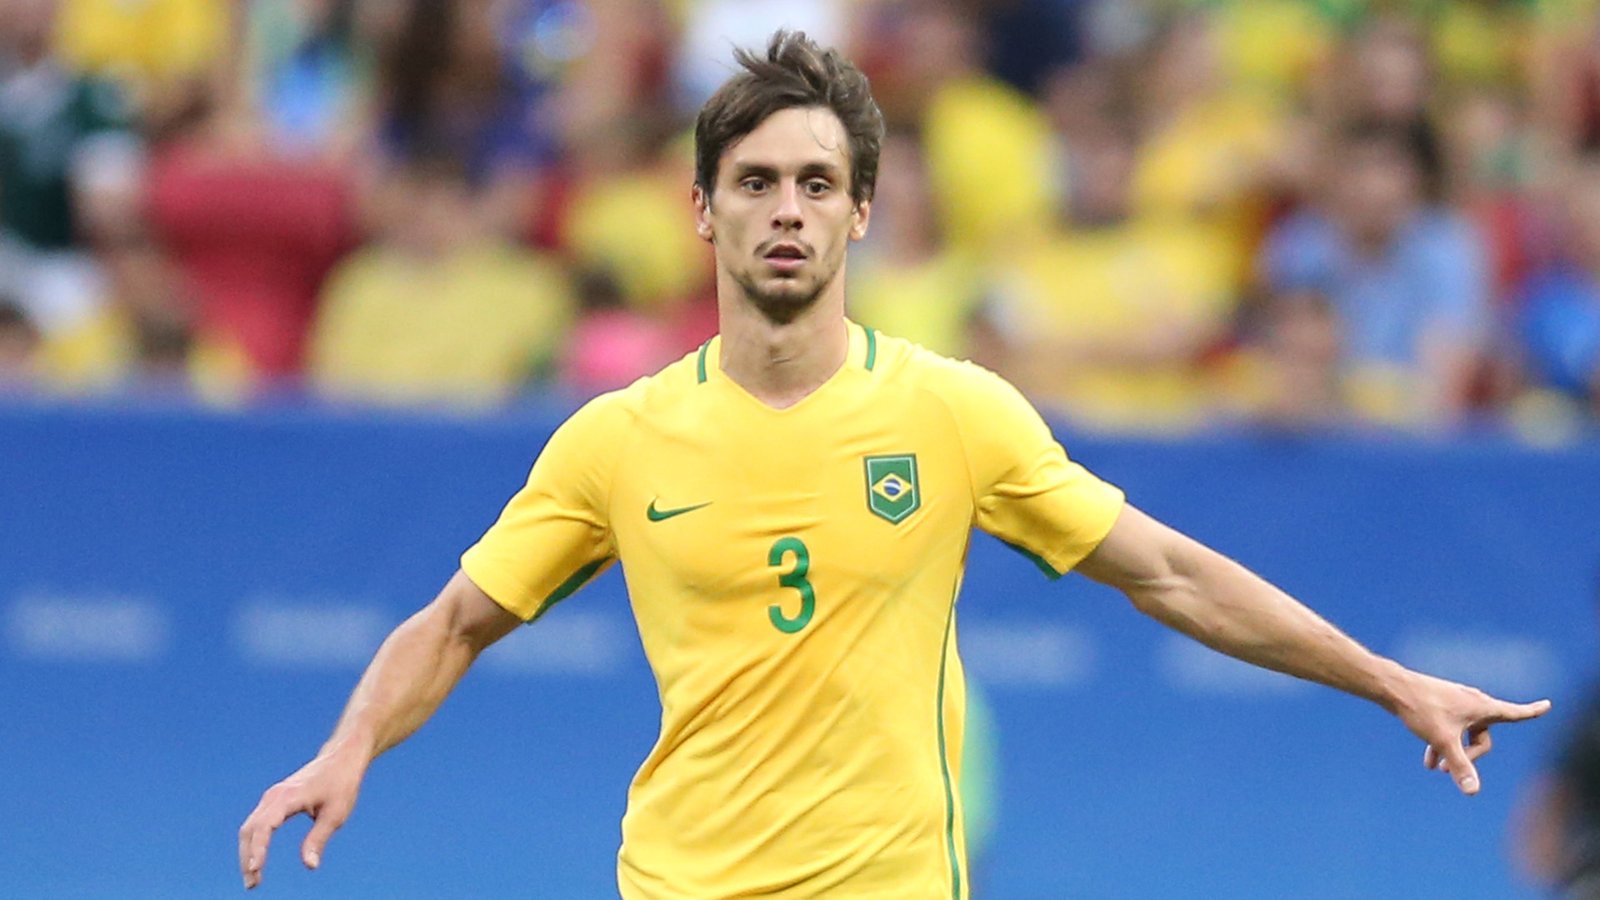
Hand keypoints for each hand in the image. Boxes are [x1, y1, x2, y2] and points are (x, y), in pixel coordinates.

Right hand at [238, 747, 367, 888]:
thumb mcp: (335, 814)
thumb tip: (310, 866)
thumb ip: (319, 839)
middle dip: (247, 857)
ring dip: (247, 852)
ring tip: (253, 878)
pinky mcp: (273, 800)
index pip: (265, 826)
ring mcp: (271, 797)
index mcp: (288, 797)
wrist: (340, 759)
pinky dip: (253, 843)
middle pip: (251, 829)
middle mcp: (274, 796)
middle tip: (252, 884)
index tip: (255, 869)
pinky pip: (256, 823)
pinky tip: (256, 860)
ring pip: (250, 827)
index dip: (258, 849)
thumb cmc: (341, 785)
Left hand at [1394, 671, 1550, 794]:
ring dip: (1454, 753)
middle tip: (1447, 771)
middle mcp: (1473, 703)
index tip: (1548, 705)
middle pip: (1483, 738)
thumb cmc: (1422, 709)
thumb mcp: (1443, 741)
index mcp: (1482, 707)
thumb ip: (1460, 766)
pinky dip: (1443, 744)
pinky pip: (1451, 730)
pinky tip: (1429, 761)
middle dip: (1470, 757)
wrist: (1394, 688)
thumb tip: (1473, 792)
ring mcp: (1457, 704)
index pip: (1515, 713)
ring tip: (1436, 769)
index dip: (1533, 711)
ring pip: (1464, 736)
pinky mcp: (1442, 706)